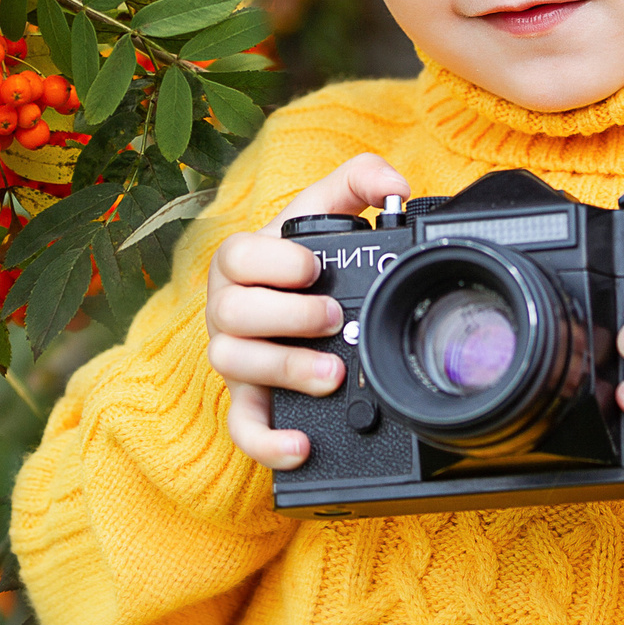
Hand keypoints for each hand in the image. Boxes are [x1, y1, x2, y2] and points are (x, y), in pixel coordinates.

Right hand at [205, 152, 410, 469]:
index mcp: (241, 261)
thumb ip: (360, 179)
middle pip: (234, 315)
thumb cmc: (300, 254)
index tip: (312, 267)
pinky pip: (243, 427)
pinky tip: (301, 445)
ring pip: (236, 367)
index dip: (272, 263)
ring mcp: (234, 357)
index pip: (236, 257)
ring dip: (284, 371)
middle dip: (287, 318)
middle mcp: (228, 308)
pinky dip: (267, 442)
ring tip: (332, 375)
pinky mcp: (248, 399)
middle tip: (332, 318)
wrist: (287, 297)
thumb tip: (394, 187)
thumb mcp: (326, 208)